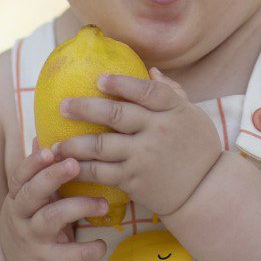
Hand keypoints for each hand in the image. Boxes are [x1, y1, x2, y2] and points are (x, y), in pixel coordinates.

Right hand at [0, 138, 108, 260]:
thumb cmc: (32, 226)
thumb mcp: (29, 202)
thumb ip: (37, 174)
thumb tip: (40, 136)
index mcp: (18, 199)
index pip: (20, 176)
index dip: (33, 163)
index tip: (50, 150)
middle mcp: (21, 218)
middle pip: (32, 193)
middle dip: (53, 177)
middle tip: (76, 164)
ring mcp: (34, 242)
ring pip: (52, 219)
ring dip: (79, 207)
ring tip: (103, 204)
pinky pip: (71, 255)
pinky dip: (89, 249)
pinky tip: (101, 244)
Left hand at [54, 68, 222, 217]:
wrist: (204, 190)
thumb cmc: (198, 149)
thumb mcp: (192, 116)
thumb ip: (171, 93)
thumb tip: (152, 70)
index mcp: (173, 111)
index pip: (147, 91)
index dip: (122, 83)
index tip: (100, 79)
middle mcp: (158, 131)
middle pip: (116, 114)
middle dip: (85, 108)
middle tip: (63, 106)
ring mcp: (144, 156)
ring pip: (101, 146)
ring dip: (74, 144)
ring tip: (56, 144)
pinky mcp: (134, 180)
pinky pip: (101, 173)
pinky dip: (81, 170)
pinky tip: (66, 166)